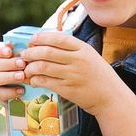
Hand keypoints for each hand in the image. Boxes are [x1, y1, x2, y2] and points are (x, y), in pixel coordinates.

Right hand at [0, 41, 27, 105]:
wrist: (32, 91)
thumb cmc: (31, 68)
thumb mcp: (30, 59)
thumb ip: (27, 52)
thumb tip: (29, 46)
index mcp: (0, 56)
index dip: (0, 50)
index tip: (10, 51)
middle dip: (8, 64)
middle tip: (22, 64)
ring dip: (9, 76)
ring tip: (22, 76)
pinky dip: (10, 92)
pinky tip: (22, 90)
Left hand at [13, 31, 130, 117]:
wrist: (110, 97)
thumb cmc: (98, 75)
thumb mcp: (90, 56)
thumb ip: (72, 49)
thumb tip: (48, 41)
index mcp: (83, 49)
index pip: (58, 38)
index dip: (42, 37)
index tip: (33, 40)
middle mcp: (78, 60)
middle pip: (47, 52)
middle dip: (31, 52)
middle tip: (24, 55)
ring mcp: (72, 75)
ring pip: (43, 67)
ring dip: (30, 67)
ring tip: (27, 69)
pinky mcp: (67, 89)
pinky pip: (46, 82)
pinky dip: (35, 80)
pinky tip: (33, 80)